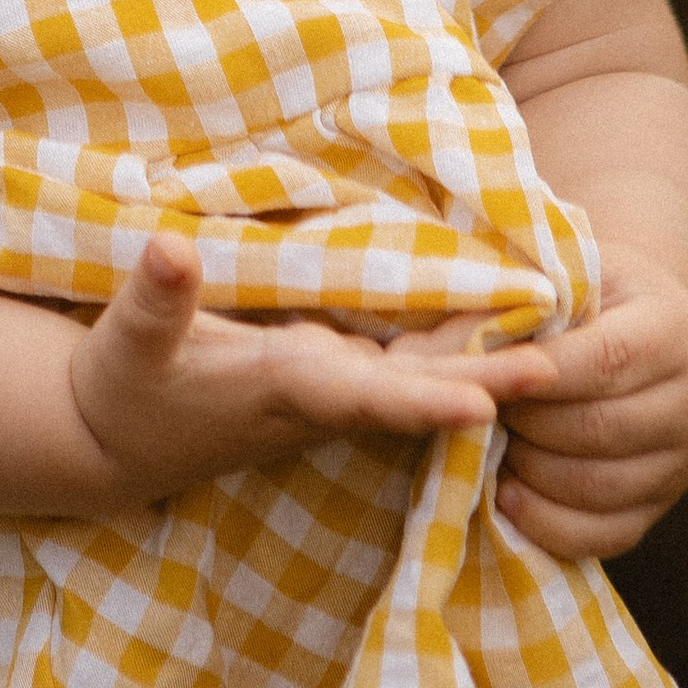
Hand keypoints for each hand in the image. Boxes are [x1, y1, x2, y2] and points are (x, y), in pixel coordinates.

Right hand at [69, 234, 557, 505]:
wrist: (120, 441)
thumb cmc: (124, 388)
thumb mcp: (126, 343)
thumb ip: (153, 300)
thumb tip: (170, 246)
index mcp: (284, 388)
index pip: (367, 398)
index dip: (425, 404)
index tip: (487, 408)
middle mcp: (325, 396)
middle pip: (420, 392)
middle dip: (490, 382)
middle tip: (567, 364)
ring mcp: (334, 389)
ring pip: (424, 378)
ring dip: (486, 363)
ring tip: (562, 332)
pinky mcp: (332, 376)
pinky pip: (408, 366)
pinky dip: (454, 350)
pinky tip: (501, 322)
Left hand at [493, 254, 687, 561]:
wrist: (640, 326)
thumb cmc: (585, 293)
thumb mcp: (561, 276)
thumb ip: (516, 307)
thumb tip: (440, 355)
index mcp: (673, 331)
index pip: (605, 360)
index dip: (534, 373)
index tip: (477, 374)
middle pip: (598, 429)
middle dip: (524, 424)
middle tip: (472, 410)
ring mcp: (683, 463)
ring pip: (595, 488)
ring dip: (527, 472)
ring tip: (484, 444)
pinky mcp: (660, 507)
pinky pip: (602, 535)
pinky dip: (545, 521)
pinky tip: (505, 492)